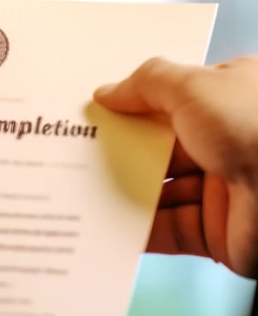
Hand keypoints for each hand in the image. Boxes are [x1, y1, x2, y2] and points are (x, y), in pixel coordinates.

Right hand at [94, 56, 257, 277]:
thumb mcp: (195, 86)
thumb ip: (147, 84)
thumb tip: (109, 91)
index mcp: (232, 101)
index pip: (174, 101)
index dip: (136, 105)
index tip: (99, 111)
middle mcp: (230, 143)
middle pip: (160, 149)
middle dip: (123, 151)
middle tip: (82, 149)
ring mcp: (223, 189)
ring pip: (160, 192)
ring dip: (125, 192)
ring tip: (86, 187)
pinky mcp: (215, 231)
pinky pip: (166, 230)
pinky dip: (138, 230)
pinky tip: (109, 223)